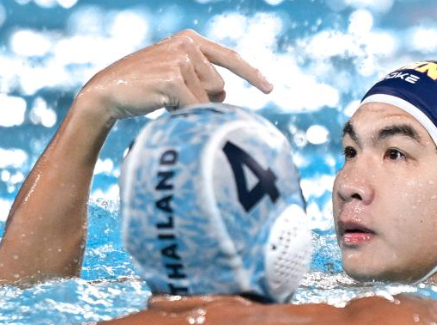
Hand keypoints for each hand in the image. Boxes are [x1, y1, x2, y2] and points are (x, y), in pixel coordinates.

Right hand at [77, 29, 272, 123]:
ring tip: (164, 98)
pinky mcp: (173, 77)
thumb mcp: (177, 76)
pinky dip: (183, 113)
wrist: (106, 92)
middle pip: (220, 87)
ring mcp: (180, 58)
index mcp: (190, 39)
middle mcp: (187, 44)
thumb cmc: (144, 88)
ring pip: (209, 98)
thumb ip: (202, 79)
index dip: (252, 74)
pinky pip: (195, 107)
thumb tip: (225, 95)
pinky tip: (161, 104)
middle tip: (173, 98)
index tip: (270, 89)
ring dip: (190, 106)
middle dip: (203, 100)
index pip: (230, 57)